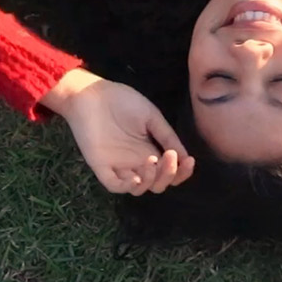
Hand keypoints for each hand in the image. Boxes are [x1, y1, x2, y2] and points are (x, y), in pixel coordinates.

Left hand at [42, 69, 194, 194]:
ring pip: (139, 188)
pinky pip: (114, 185)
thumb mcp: (151, 117)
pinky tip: (136, 177)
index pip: (168, 171)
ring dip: (151, 180)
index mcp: (149, 150)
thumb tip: (185, 156)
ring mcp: (118, 165)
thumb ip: (167, 136)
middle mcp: (136, 162)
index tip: (189, 161)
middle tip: (169, 157)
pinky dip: (127, 186)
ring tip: (151, 161)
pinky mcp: (101, 166)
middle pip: (157, 183)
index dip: (181, 172)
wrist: (92, 93)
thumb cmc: (122, 101)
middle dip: (168, 175)